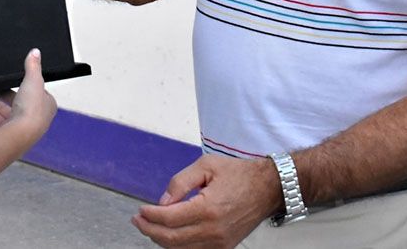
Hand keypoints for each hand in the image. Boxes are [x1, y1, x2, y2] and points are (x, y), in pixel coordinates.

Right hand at [0, 48, 56, 142]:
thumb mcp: (33, 80)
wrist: (20, 135)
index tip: (14, 77)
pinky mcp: (6, 134)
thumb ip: (33, 66)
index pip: (36, 92)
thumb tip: (35, 52)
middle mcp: (35, 119)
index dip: (26, 84)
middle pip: (17, 102)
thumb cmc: (32, 111)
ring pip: (4, 110)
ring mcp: (20, 128)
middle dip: (4, 93)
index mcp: (46, 107)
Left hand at [131, 154, 279, 247]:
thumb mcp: (206, 166)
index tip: (141, 210)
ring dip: (161, 240)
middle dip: (150, 230)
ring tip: (150, 227)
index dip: (150, 216)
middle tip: (138, 220)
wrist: (268, 188)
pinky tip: (169, 235)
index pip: (169, 218)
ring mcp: (220, 241)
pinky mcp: (224, 246)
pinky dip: (178, 245)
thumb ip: (180, 182)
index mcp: (208, 208)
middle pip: (171, 239)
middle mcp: (214, 230)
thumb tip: (162, 201)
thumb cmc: (240, 175)